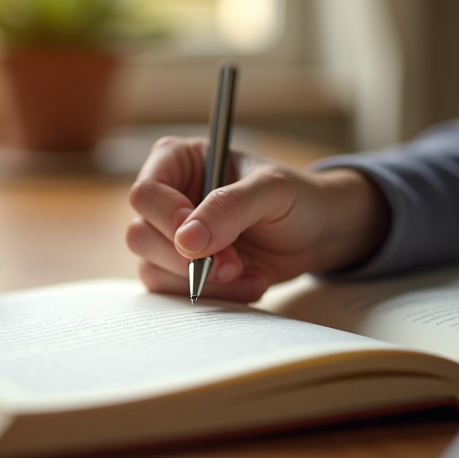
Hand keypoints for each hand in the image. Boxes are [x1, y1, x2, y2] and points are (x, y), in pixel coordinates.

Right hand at [126, 136, 389, 301]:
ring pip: (152, 269)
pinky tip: (249, 282)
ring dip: (203, 282)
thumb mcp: (271, 190)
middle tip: (234, 263)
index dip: (168, 220)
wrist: (318, 233)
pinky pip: (174, 293)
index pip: (146, 193)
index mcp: (177, 161)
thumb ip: (229, 208)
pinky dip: (214, 296)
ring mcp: (170, 237)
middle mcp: (166, 198)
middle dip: (188, 260)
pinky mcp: (181, 270)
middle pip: (141, 235)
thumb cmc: (296, 198)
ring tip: (250, 273)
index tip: (202, 243)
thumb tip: (186, 240)